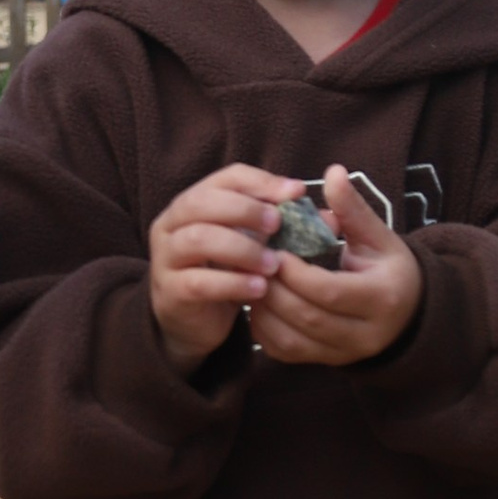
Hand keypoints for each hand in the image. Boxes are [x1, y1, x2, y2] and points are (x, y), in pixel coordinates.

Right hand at [146, 161, 291, 369]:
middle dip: (246, 210)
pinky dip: (233, 283)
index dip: (262, 181)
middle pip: (203, 202)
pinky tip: (260, 289)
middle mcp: (173, 224)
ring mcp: (166, 257)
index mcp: (194, 202)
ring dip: (242, 248)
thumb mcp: (253, 243)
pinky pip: (199, 282)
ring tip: (273, 264)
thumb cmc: (224, 272)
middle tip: (279, 225)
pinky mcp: (171, 291)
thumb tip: (331, 219)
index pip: (226, 177)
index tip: (296, 192)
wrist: (192, 321)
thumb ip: (286, 228)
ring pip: (199, 239)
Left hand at [247, 165, 423, 368]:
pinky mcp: (324, 362)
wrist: (406, 313)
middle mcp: (365, 334)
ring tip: (253, 281)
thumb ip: (352, 209)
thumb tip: (332, 172)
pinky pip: (285, 353)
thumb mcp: (377, 237)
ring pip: (292, 342)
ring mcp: (344, 354)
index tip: (277, 252)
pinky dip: (264, 330)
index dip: (296, 273)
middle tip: (255, 265)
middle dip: (275, 291)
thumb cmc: (388, 268)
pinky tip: (259, 304)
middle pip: (307, 318)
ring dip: (265, 312)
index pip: (330, 291)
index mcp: (382, 298)